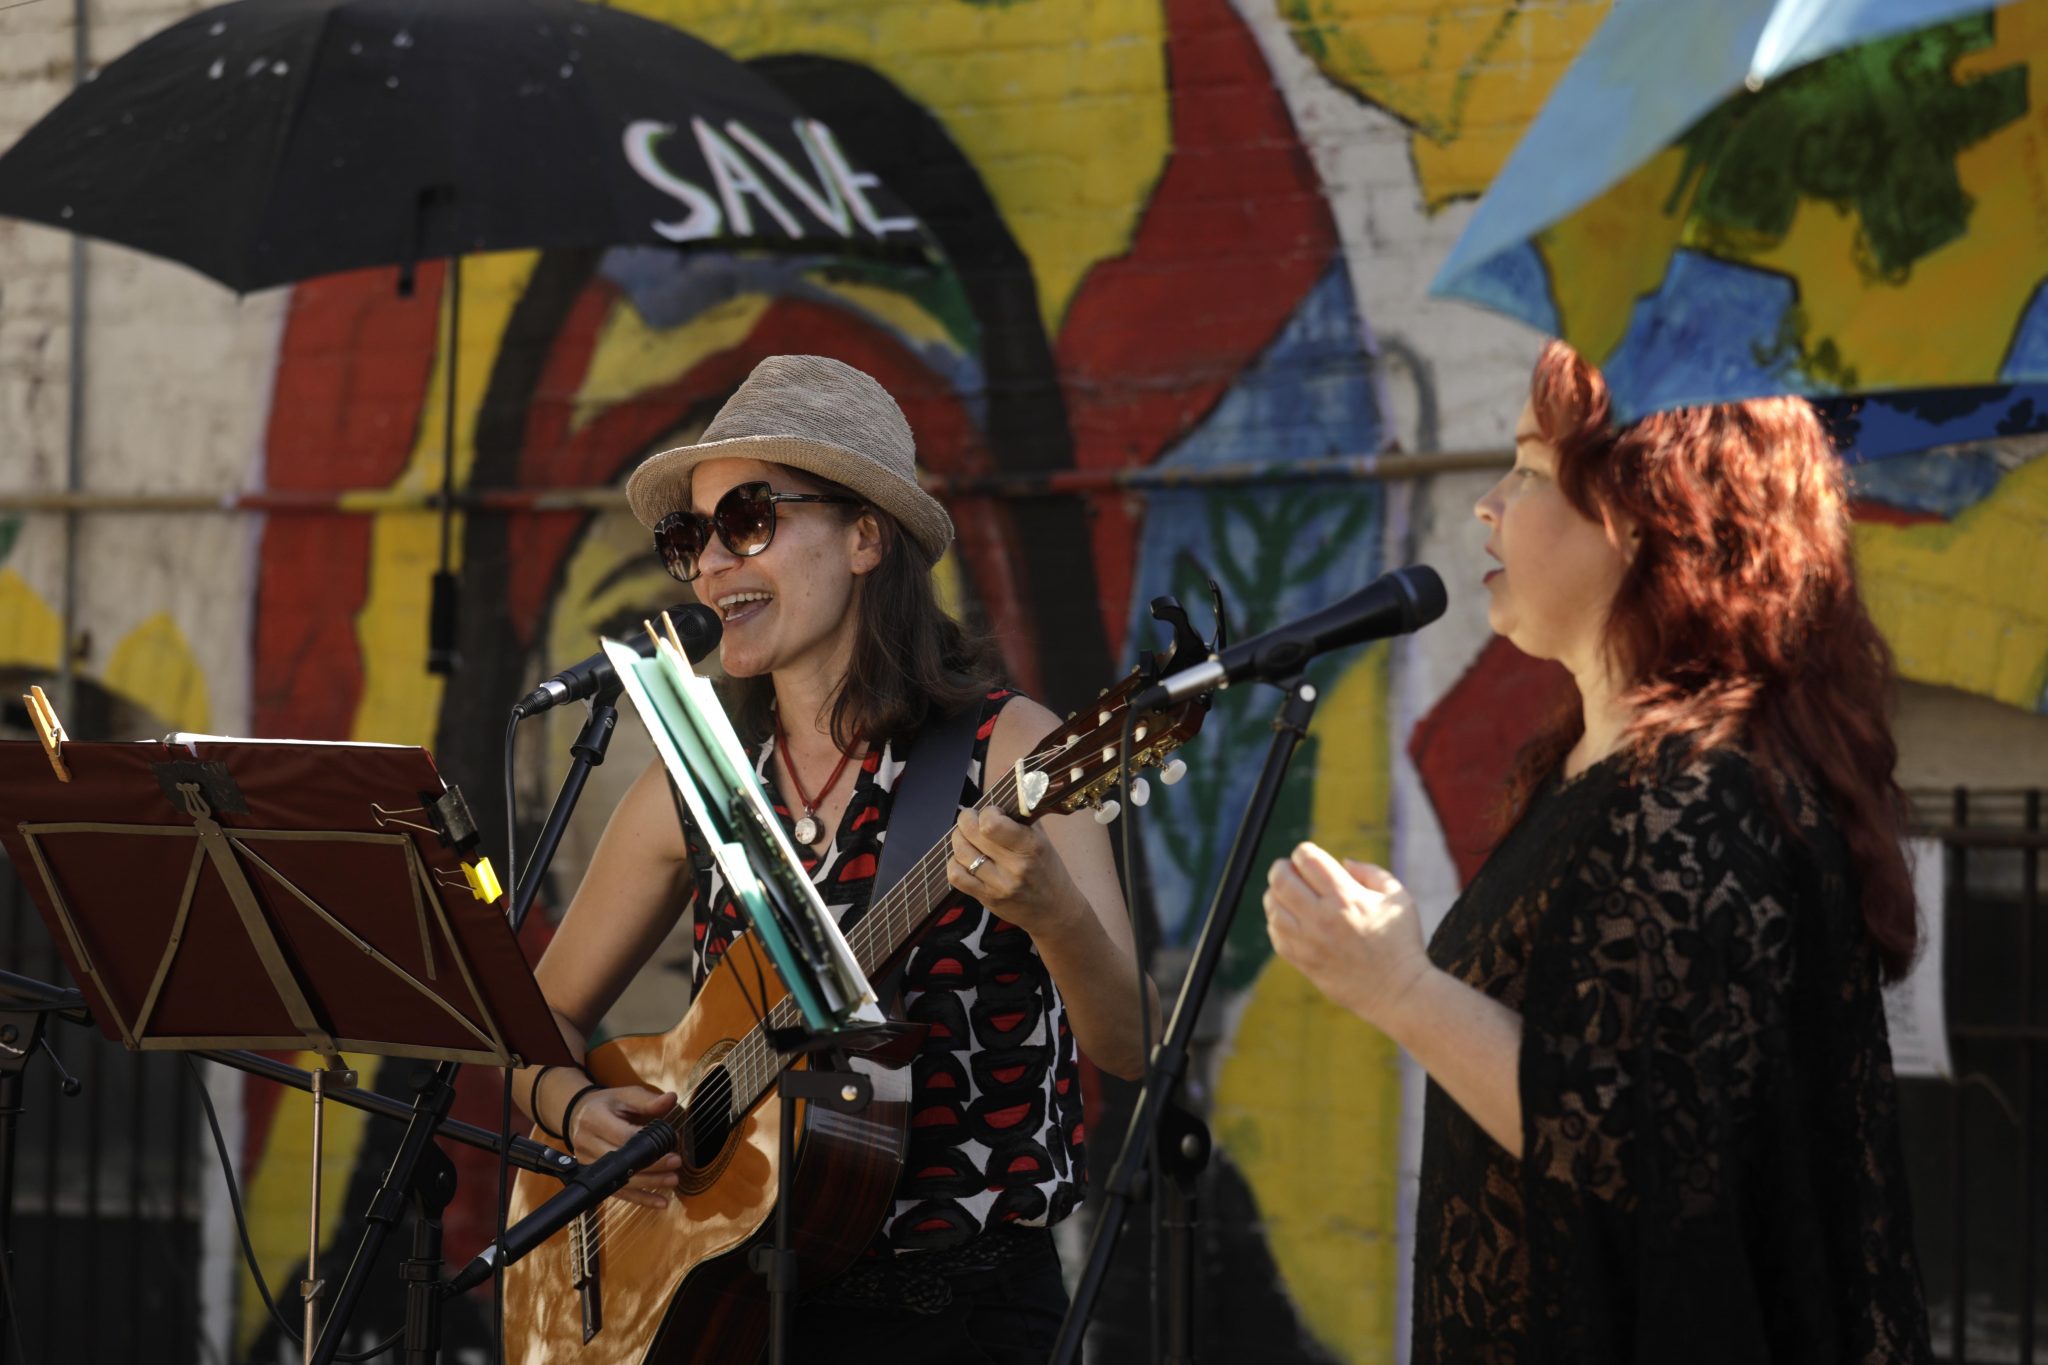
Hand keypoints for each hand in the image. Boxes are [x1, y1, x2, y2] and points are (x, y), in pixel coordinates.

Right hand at [565, 1085, 681, 1209]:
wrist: (578, 1116)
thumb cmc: (606, 1105)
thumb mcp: (624, 1096)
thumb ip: (647, 1100)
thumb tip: (671, 1099)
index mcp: (595, 1120)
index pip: (624, 1136)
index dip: (649, 1142)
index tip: (672, 1141)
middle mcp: (587, 1144)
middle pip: (622, 1161)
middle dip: (652, 1165)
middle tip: (676, 1163)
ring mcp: (588, 1164)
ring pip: (621, 1180)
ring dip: (649, 1183)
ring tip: (672, 1180)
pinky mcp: (593, 1177)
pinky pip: (618, 1192)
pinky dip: (640, 1198)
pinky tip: (659, 1202)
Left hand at [947, 806, 1081, 936]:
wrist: (1054, 911)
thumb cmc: (1048, 869)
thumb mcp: (1042, 839)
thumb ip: (1022, 814)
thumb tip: (1004, 786)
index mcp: (1030, 847)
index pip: (992, 823)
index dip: (987, 812)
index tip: (993, 813)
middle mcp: (1014, 867)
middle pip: (971, 834)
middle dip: (966, 819)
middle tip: (971, 818)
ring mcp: (998, 885)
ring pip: (961, 853)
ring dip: (958, 839)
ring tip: (966, 836)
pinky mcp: (986, 899)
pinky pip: (956, 876)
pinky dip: (954, 863)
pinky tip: (964, 858)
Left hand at [1263, 842, 1431, 1032]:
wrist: (1398, 991)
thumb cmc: (1401, 942)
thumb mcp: (1397, 897)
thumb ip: (1370, 872)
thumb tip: (1343, 862)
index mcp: (1346, 897)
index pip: (1306, 859)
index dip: (1304, 852)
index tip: (1310, 858)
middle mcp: (1322, 918)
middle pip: (1281, 880)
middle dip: (1282, 868)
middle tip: (1290, 871)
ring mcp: (1309, 942)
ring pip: (1272, 908)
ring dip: (1276, 895)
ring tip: (1290, 895)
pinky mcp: (1303, 962)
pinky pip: (1275, 935)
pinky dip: (1277, 921)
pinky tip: (1291, 919)